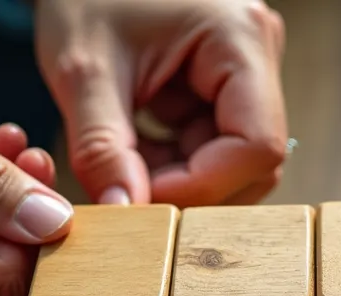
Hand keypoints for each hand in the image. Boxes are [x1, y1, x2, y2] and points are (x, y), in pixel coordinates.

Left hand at [34, 0, 288, 205]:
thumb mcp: (82, 69)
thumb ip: (102, 147)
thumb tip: (124, 213)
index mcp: (240, 38)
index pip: (257, 146)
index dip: (204, 186)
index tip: (142, 198)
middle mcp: (259, 54)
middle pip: (253, 160)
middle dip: (191, 187)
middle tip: (127, 188)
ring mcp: (247, 70)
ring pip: (233, 161)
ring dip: (179, 178)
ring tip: (122, 162)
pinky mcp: (226, 85)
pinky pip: (214, 146)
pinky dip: (173, 162)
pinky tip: (132, 147)